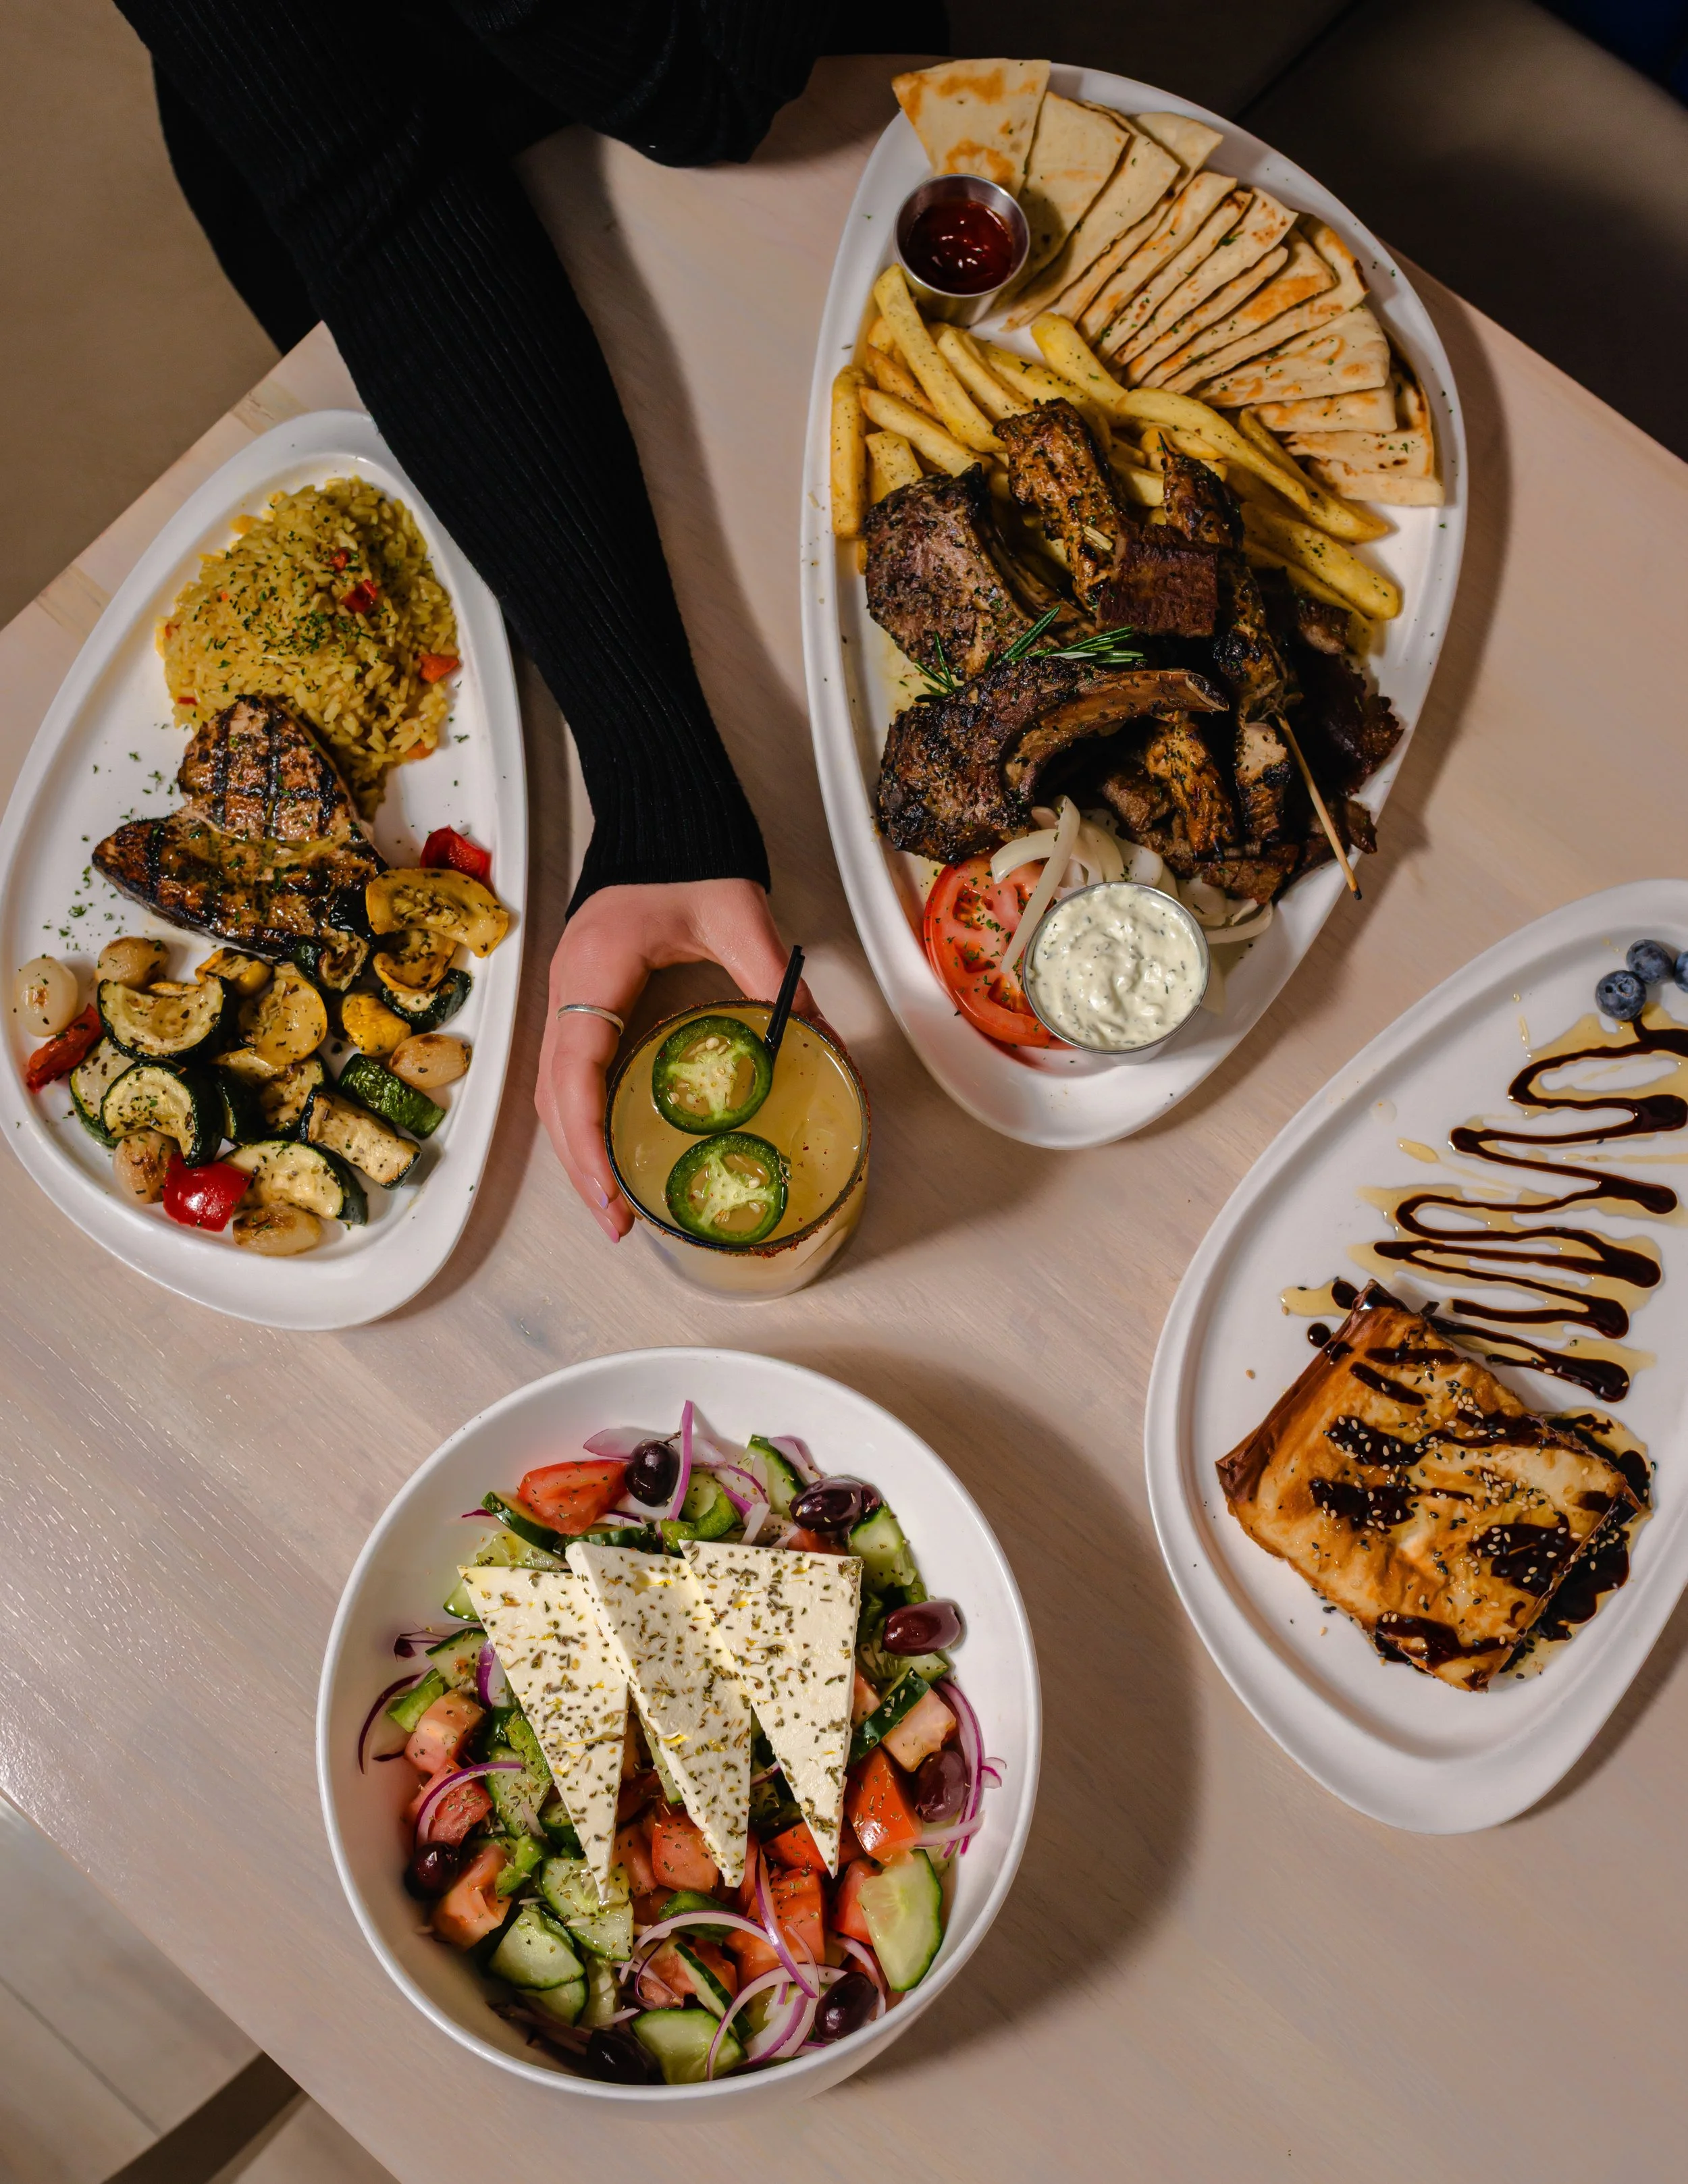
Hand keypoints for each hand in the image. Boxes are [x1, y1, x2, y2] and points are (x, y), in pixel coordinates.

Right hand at [536, 879, 811, 1241]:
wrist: (662, 817)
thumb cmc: (690, 858)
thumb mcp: (738, 918)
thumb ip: (777, 981)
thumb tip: (825, 1045)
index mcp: (594, 972)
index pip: (575, 1074)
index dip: (587, 1142)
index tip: (611, 1194)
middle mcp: (567, 989)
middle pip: (555, 1098)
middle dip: (580, 1167)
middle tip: (617, 1225)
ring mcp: (568, 995)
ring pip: (554, 1091)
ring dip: (577, 1150)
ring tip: (611, 1206)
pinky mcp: (584, 1000)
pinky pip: (569, 1072)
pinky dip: (583, 1119)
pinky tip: (610, 1151)